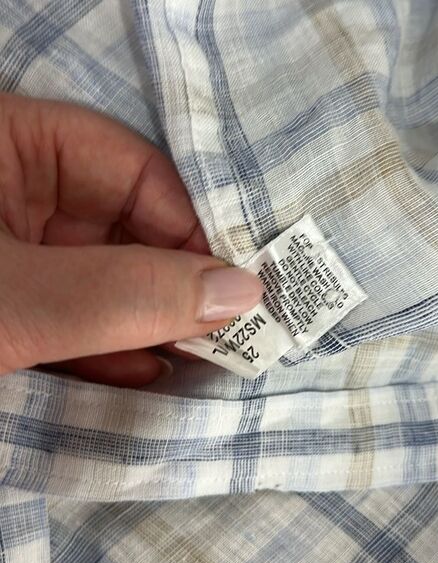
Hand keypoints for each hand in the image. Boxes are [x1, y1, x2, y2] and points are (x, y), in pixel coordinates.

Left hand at [0, 94, 262, 386]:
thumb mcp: (15, 300)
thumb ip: (123, 293)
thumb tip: (243, 292)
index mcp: (11, 146)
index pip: (132, 170)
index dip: (194, 227)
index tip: (239, 286)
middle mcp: (17, 191)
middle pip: (127, 226)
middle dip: (179, 283)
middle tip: (233, 330)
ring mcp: (14, 252)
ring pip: (106, 276)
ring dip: (153, 321)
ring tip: (206, 356)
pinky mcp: (13, 306)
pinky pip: (74, 316)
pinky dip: (111, 346)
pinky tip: (150, 370)